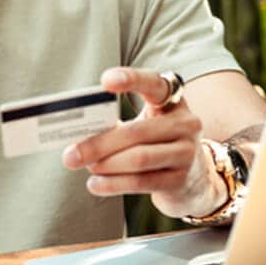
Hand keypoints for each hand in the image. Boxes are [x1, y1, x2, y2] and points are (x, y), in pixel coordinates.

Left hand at [60, 67, 224, 219]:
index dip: (132, 79)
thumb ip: (119, 124)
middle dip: (99, 144)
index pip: (155, 84)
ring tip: (85, 167)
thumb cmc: (158, 144)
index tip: (105, 81)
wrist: (194, 180)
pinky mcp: (180, 180)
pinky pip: (141, 182)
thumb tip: (79, 135)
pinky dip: (114, 184)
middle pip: (137, 131)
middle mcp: (186, 124)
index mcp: (173, 101)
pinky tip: (95, 185)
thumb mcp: (146, 126)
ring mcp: (186, 153)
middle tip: (71, 154)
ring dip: (105, 164)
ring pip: (138, 158)